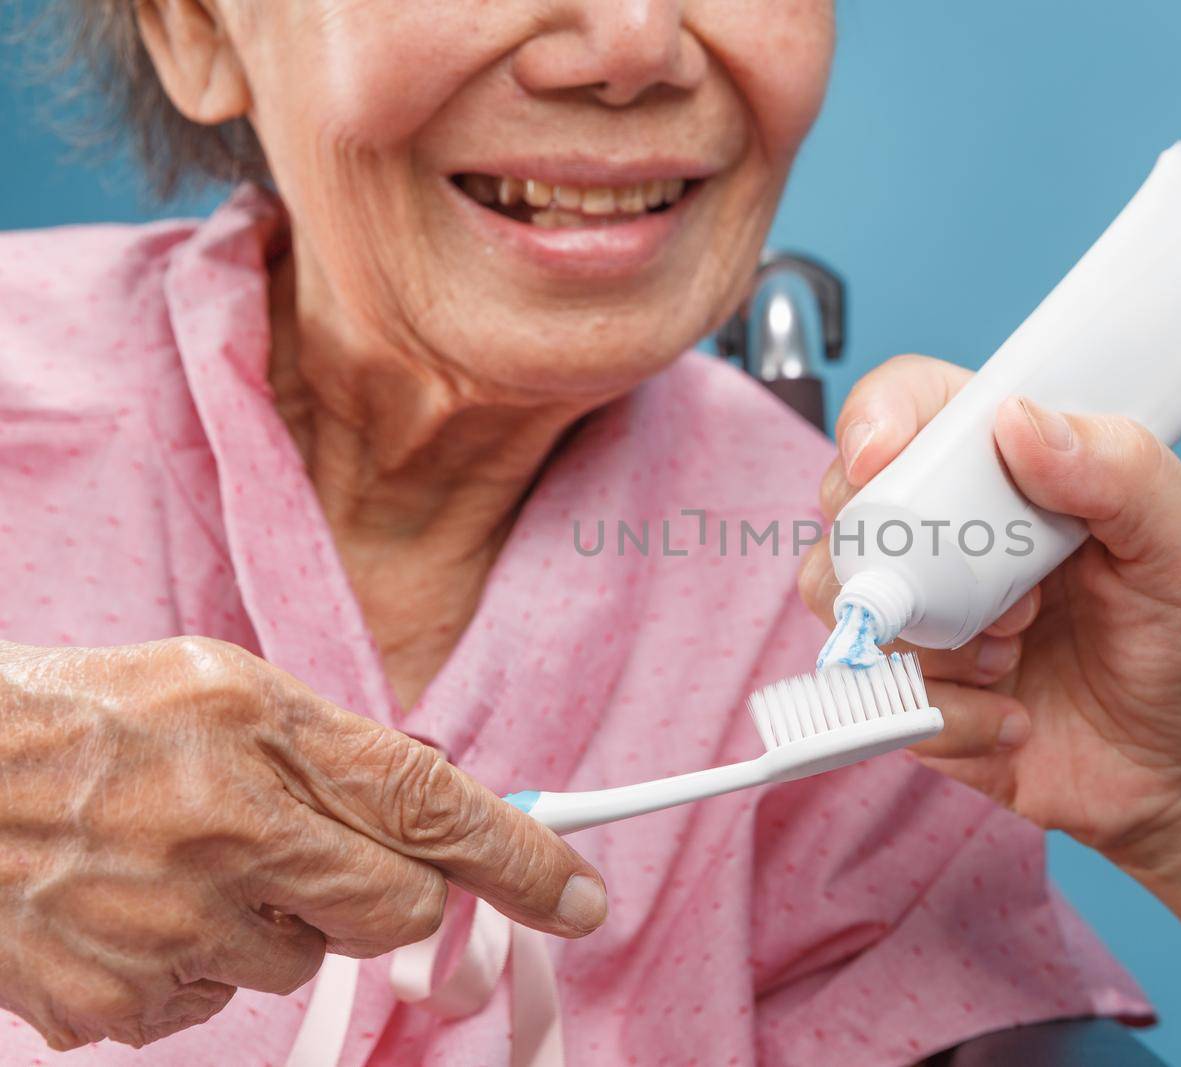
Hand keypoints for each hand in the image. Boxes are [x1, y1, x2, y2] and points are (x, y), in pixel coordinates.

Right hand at [0, 636, 605, 1050]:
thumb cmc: (86, 718)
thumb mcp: (220, 685)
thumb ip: (333, 746)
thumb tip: (433, 810)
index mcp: (260, 730)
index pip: (434, 805)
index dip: (525, 860)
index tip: (585, 898)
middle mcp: (226, 832)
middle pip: (398, 910)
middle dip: (391, 894)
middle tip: (321, 856)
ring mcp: (171, 928)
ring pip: (303, 961)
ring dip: (275, 922)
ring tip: (189, 862)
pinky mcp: (119, 1004)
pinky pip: (215, 1003)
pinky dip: (199, 961)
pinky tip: (142, 906)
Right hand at [799, 355, 1180, 871]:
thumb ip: (1122, 469)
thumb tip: (1018, 420)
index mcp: (1017, 471)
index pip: (916, 408)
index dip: (879, 419)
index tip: (880, 459)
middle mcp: (956, 535)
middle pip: (854, 504)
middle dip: (906, 553)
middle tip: (1010, 600)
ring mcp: (930, 615)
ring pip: (848, 601)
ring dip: (929, 639)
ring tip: (1011, 658)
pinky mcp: (919, 698)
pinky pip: (876, 700)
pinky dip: (947, 717)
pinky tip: (1014, 721)